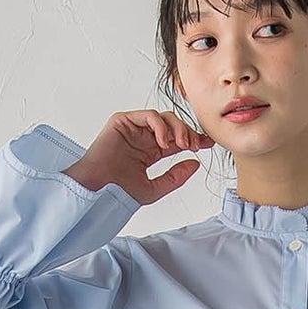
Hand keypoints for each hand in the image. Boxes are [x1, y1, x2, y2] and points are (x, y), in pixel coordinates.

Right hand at [64, 110, 213, 206]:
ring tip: (180, 144)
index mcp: (150, 152)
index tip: (208, 144)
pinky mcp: (123, 121)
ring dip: (177, 129)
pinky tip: (164, 142)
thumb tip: (196, 163)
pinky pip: (149, 116)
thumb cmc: (120, 192)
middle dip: (187, 133)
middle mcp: (143, 138)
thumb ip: (176, 177)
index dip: (193, 139)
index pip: (176, 140)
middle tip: (195, 145)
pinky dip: (161, 126)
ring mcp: (133, 128)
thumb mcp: (155, 188)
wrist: (99, 190)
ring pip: (164, 118)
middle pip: (173, 126)